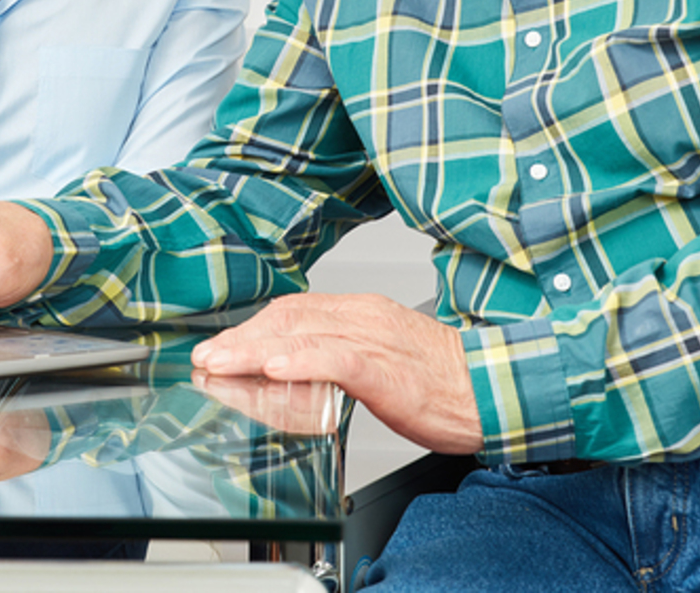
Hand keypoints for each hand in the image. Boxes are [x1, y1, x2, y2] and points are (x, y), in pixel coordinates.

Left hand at [189, 293, 482, 454]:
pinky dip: (302, 363)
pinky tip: (275, 370)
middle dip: (241, 339)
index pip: (292, 310)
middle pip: (287, 318)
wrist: (494, 389)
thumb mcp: (382, 356)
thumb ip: (340, 355)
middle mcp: (363, 316)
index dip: (251, 328)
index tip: (221, 346)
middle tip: (206, 359)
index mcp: (361, 311)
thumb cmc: (442, 381)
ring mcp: (375, 339)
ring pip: (302, 335)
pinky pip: (337, 360)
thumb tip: (297, 369)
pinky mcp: (386, 369)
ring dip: (254, 351)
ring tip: (220, 365)